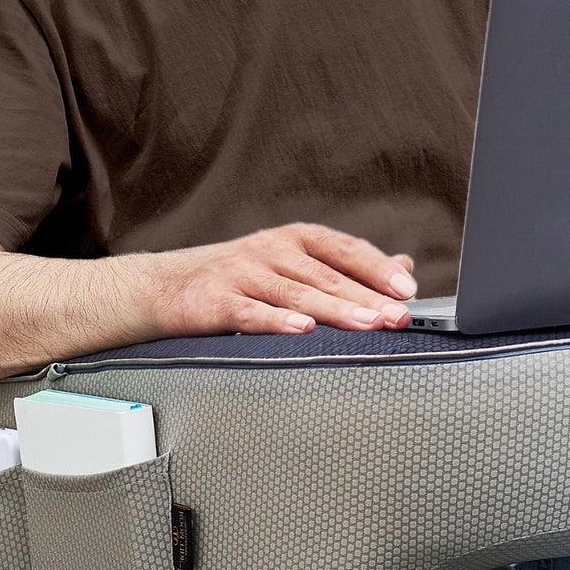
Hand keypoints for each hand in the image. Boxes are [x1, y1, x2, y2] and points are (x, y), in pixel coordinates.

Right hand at [143, 222, 417, 335]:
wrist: (162, 287)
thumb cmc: (237, 278)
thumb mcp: (293, 263)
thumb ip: (346, 267)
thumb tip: (403, 266)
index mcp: (295, 239)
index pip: (346, 250)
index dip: (378, 269)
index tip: (407, 289)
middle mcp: (272, 250)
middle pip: (327, 275)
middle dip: (367, 297)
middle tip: (399, 316)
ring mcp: (243, 273)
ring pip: (297, 293)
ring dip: (335, 309)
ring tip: (368, 325)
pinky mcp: (215, 300)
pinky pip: (251, 312)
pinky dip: (277, 321)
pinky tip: (302, 330)